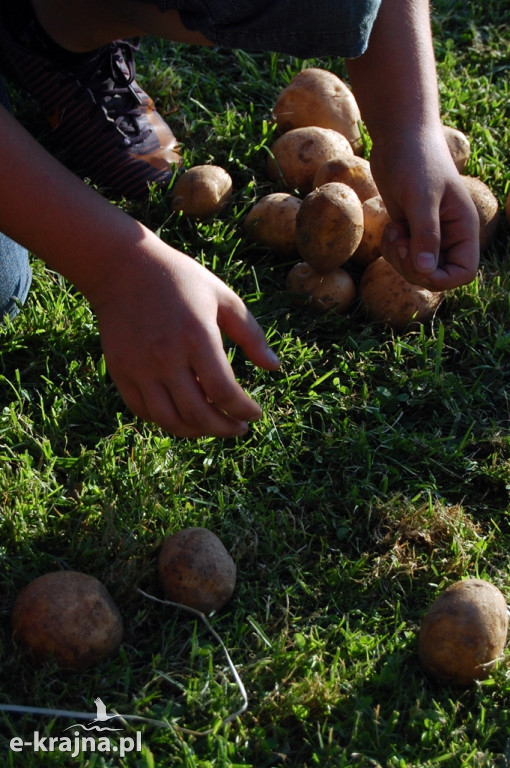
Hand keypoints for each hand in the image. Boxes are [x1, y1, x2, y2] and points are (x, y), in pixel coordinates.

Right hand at [91, 233, 279, 437]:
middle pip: (198, 415)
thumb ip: (251, 334)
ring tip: (212, 426)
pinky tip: (183, 415)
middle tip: (238, 428)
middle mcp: (166, 357)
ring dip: (196, 432)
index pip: (224, 393)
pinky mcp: (120, 371)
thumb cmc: (179, 280)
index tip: (255, 414)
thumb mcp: (223, 297)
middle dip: (225, 429)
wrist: (122, 267)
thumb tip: (274, 367)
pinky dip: (166, 420)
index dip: (244, 411)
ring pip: (169, 420)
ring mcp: (139, 367)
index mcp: (197, 336)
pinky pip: (143, 411)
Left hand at [370, 127, 479, 290]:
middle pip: (434, 276)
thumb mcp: (421, 198)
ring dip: (398, 258)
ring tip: (394, 232)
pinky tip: (391, 226)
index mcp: (463, 228)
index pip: (464, 272)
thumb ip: (425, 234)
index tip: (419, 267)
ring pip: (414, 268)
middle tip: (400, 244)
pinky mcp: (409, 229)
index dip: (443, 279)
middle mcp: (448, 234)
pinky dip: (391, 249)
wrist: (399, 137)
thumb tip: (425, 270)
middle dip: (412, 268)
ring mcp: (428, 234)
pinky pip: (400, 256)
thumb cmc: (416, 160)